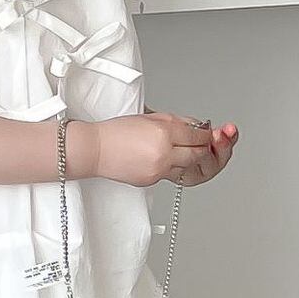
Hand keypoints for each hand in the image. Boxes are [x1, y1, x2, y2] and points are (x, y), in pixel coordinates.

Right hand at [91, 112, 237, 188]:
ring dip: (188, 158)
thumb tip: (196, 128)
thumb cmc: (114, 132)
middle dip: (201, 148)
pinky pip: (172, 174)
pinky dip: (172, 166)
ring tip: (178, 149)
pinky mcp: (152, 180)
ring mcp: (159, 169)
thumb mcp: (148, 117)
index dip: (205, 134)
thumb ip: (176, 122)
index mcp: (164, 132)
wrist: (93, 150)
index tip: (205, 132)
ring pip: (188, 166)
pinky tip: (164, 158)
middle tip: (198, 142)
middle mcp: (164, 153)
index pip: (198, 135)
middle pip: (198, 153)